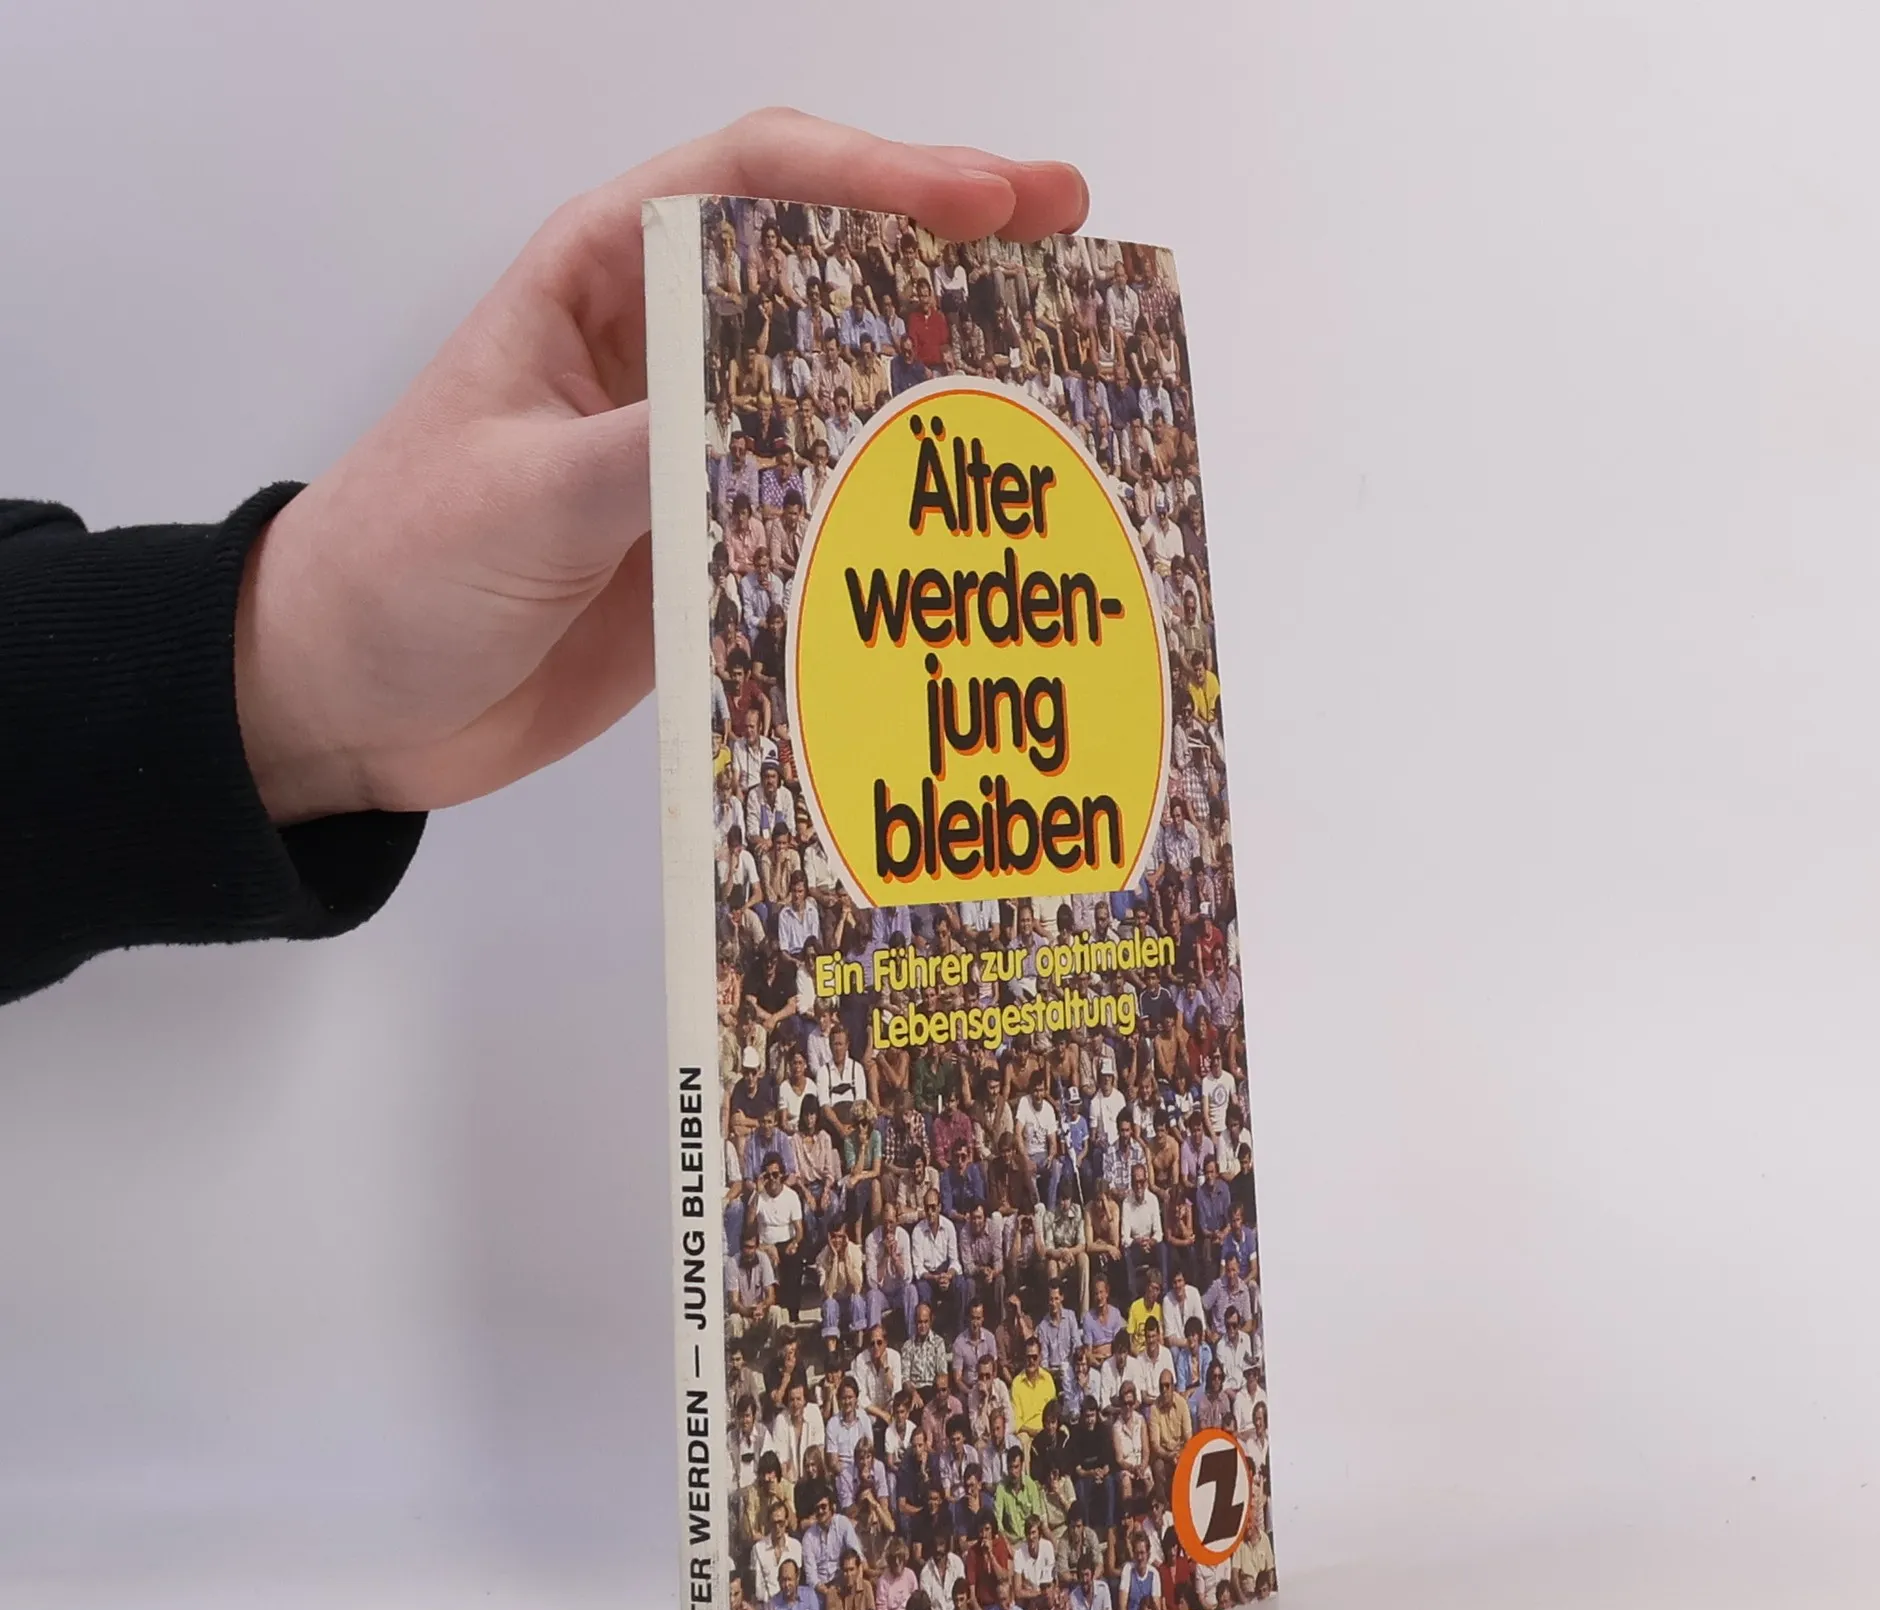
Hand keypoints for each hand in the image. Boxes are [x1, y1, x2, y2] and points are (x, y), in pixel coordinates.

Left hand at [234, 109, 1086, 822]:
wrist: (352, 703)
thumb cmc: (399, 568)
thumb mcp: (521, 495)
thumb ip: (652, 450)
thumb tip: (788, 418)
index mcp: (602, 284)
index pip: (756, 186)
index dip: (882, 178)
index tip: (991, 202)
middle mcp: (664, 351)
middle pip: (828, 272)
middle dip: (947, 251)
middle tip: (1071, 245)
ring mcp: (698, 452)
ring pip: (842, 391)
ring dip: (941, 380)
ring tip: (1055, 372)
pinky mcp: (715, 547)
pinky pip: (823, 510)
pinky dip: (895, 506)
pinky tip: (969, 513)